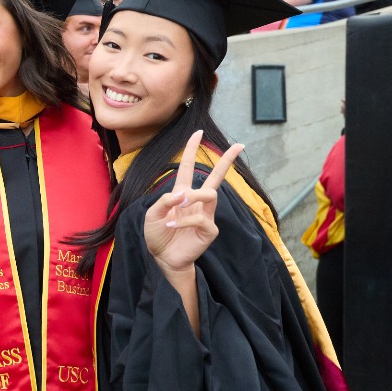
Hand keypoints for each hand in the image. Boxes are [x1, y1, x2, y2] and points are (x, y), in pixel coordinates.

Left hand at [143, 131, 243, 275]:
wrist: (162, 258)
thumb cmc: (157, 234)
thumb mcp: (152, 214)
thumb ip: (164, 201)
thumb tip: (183, 194)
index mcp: (182, 194)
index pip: (189, 168)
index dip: (192, 150)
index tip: (198, 132)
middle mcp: (196, 202)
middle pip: (216, 178)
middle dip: (227, 161)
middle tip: (239, 146)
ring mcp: (205, 215)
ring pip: (211, 195)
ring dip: (194, 196)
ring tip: (181, 204)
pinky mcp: (209, 230)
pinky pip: (202, 219)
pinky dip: (184, 220)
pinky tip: (172, 225)